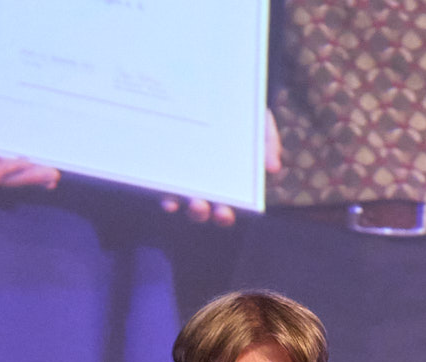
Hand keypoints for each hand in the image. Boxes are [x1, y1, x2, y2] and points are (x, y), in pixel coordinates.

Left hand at [159, 112, 278, 224]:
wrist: (215, 83)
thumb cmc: (241, 109)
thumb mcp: (260, 122)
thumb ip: (269, 143)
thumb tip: (273, 169)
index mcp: (227, 180)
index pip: (225, 205)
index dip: (223, 214)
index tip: (223, 214)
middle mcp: (201, 180)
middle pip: (200, 206)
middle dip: (199, 211)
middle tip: (200, 208)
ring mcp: (180, 169)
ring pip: (176, 195)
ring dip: (176, 203)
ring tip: (174, 203)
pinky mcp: (160, 155)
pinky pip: (155, 173)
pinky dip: (153, 182)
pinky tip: (152, 183)